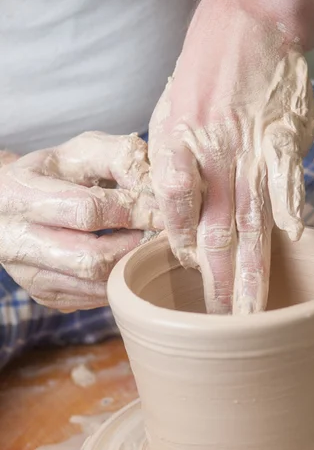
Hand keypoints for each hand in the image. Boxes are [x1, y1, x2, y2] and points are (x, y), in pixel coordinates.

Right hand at [0, 132, 161, 309]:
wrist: (12, 204)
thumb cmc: (55, 173)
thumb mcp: (82, 151)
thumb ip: (120, 158)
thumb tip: (154, 188)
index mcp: (21, 197)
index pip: (87, 212)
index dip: (132, 212)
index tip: (163, 212)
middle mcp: (18, 243)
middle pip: (93, 259)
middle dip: (136, 247)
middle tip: (160, 235)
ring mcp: (31, 276)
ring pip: (97, 286)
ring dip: (131, 267)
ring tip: (148, 247)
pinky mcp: (46, 296)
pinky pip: (94, 298)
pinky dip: (118, 281)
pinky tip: (126, 260)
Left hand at [149, 0, 313, 313]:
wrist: (245, 28)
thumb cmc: (200, 78)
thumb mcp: (165, 119)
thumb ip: (168, 171)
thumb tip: (177, 222)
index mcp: (177, 152)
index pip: (175, 213)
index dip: (182, 247)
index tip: (189, 273)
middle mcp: (213, 158)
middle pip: (215, 233)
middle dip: (219, 285)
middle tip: (221, 326)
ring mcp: (250, 151)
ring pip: (252, 221)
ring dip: (254, 268)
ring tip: (252, 309)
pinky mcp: (284, 141)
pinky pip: (288, 178)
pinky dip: (291, 205)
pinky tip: (292, 235)